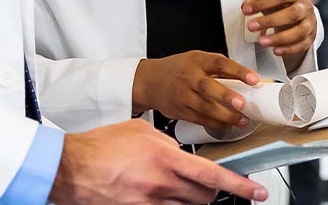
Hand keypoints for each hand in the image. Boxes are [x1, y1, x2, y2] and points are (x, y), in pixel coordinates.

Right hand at [50, 119, 266, 204]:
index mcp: (166, 160)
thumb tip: (179, 151)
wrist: (69, 168)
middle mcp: (162, 185)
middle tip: (211, 185)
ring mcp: (149, 203)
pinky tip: (158, 194)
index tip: (257, 191)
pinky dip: (169, 204)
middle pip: (204, 198)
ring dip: (190, 199)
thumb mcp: (142, 131)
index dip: (239, 186)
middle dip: (213, 193)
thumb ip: (167, 141)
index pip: (213, 176)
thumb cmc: (101, 145)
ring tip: (178, 187)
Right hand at [134, 52, 257, 129]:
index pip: (220, 63)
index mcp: (197, 61)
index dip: (238, 71)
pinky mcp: (180, 111)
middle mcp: (189, 78)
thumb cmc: (178, 69)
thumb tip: (247, 78)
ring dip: (225, 116)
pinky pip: (200, 119)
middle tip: (242, 104)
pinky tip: (227, 125)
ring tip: (242, 120)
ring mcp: (183, 96)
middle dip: (226, 97)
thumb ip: (219, 67)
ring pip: (204, 108)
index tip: (254, 79)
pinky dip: (215, 123)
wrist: (149, 82)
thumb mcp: (197, 59)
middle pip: (208, 87)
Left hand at [242, 0, 317, 57]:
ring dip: (279, 38)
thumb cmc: (281, 3)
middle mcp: (304, 6)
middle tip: (252, 26)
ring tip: (262, 41)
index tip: (247, 10)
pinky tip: (275, 50)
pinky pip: (302, 45)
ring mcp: (309, 22)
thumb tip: (247, 5)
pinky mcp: (310, 37)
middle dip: (270, 21)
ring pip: (299, 32)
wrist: (296, 12)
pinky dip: (288, 49)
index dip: (263, 2)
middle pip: (292, 13)